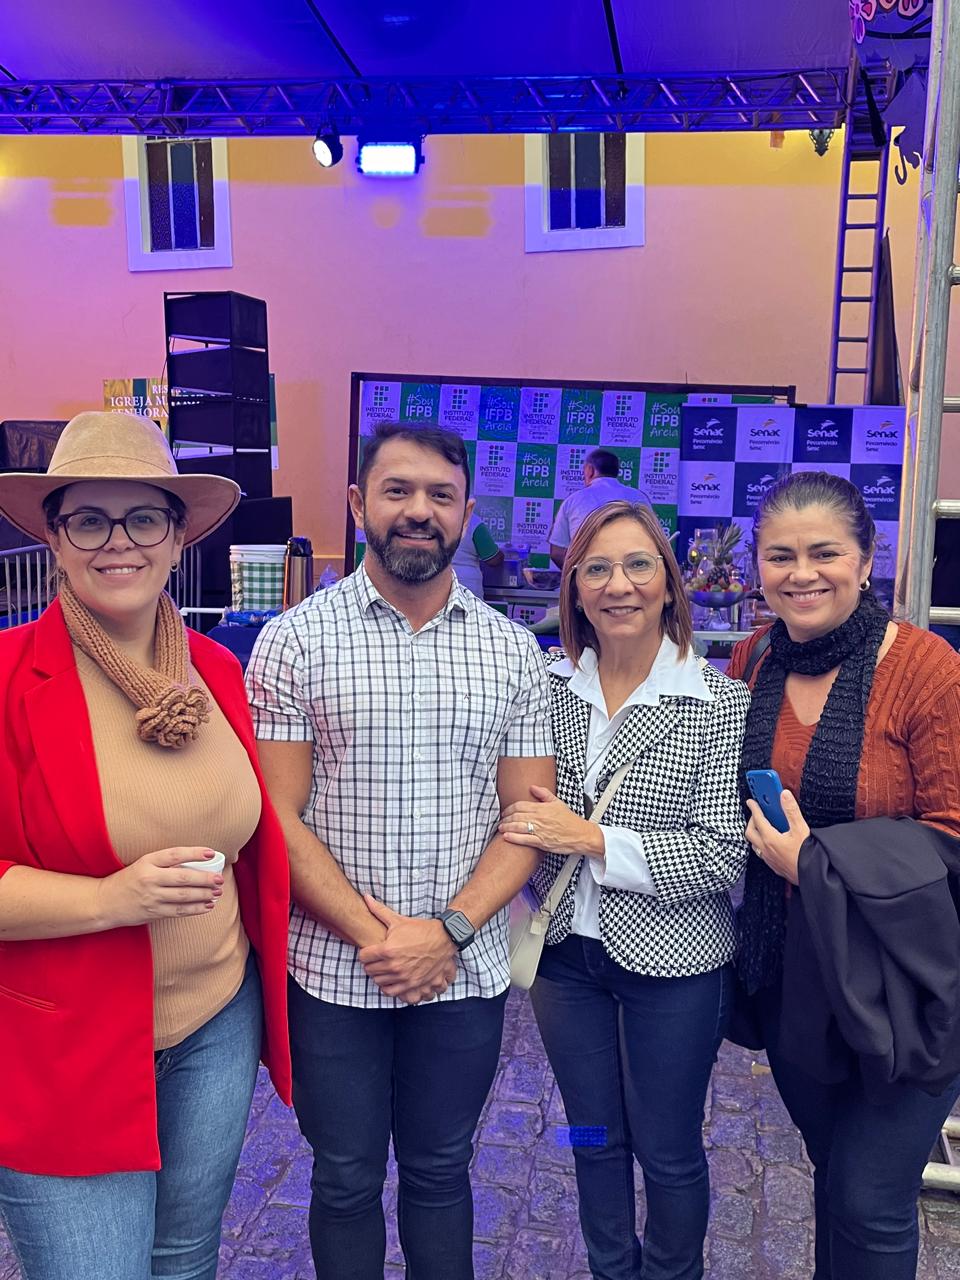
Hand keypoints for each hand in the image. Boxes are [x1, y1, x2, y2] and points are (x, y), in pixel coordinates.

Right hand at [96, 847, 223, 927]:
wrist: (104, 902)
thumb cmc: (127, 880)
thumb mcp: (142, 864)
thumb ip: (164, 863)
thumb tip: (196, 864)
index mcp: (147, 862)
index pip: (175, 854)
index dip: (195, 853)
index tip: (211, 853)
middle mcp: (150, 879)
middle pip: (183, 877)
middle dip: (205, 878)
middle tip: (219, 879)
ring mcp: (152, 897)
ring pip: (184, 896)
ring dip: (204, 894)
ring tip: (217, 892)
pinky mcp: (153, 912)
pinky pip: (179, 911)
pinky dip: (195, 909)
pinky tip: (207, 905)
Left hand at [358, 897, 457, 1003]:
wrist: (442, 939)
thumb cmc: (419, 929)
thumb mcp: (398, 920)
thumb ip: (379, 910)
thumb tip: (365, 897)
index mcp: (387, 949)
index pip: (363, 957)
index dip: (365, 953)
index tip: (370, 950)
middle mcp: (393, 965)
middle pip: (369, 970)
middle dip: (371, 964)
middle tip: (377, 959)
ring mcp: (403, 977)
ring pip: (378, 981)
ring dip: (379, 975)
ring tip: (384, 968)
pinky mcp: (411, 985)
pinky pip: (391, 992)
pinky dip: (388, 986)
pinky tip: (391, 978)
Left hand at [499, 786, 604, 857]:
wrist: (580, 834)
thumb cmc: (570, 820)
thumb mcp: (558, 803)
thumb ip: (544, 794)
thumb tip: (533, 787)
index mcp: (541, 808)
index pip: (519, 805)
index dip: (509, 808)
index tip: (505, 811)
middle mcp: (539, 818)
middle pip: (516, 816)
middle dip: (505, 818)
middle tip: (501, 820)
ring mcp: (539, 830)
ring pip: (517, 827)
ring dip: (506, 827)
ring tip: (501, 827)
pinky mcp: (541, 842)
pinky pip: (524, 839)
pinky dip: (513, 838)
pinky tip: (506, 837)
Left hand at [745, 791, 809, 886]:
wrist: (813, 875)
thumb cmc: (807, 855)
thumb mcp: (801, 828)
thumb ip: (791, 810)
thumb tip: (784, 795)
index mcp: (770, 839)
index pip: (757, 819)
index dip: (754, 808)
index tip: (751, 802)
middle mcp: (766, 849)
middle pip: (750, 832)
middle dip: (751, 821)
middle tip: (756, 813)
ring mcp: (769, 859)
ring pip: (754, 844)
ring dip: (755, 834)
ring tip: (762, 827)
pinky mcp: (774, 866)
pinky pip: (761, 854)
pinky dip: (761, 845)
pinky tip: (770, 844)